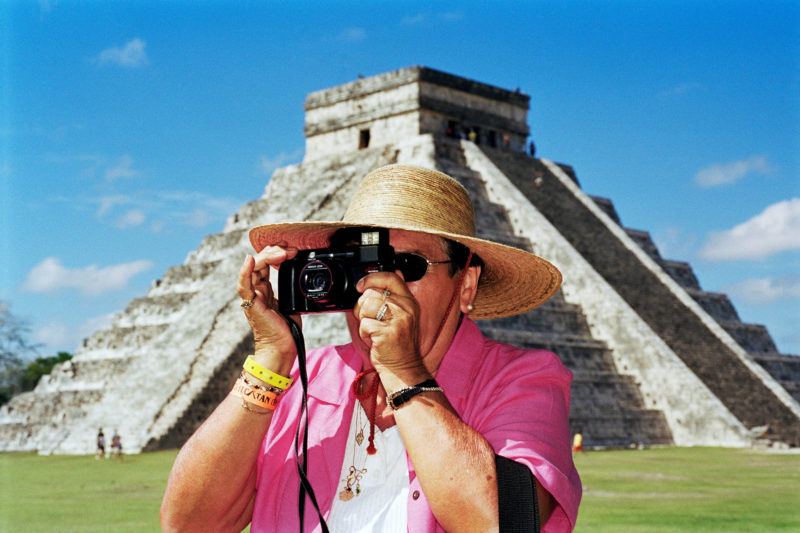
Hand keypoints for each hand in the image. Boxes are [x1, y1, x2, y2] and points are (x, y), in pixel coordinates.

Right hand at [237, 245, 299, 372]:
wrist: (281, 348)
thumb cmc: (286, 330)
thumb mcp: (292, 302)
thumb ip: (291, 288)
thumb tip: (300, 275)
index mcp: (265, 288)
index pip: (267, 262)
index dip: (278, 252)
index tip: (294, 250)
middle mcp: (257, 290)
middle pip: (260, 261)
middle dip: (275, 250)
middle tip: (292, 249)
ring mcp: (252, 296)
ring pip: (253, 267)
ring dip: (267, 256)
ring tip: (282, 253)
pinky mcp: (251, 304)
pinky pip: (243, 285)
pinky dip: (245, 271)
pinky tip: (250, 260)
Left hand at [352, 272, 428, 383]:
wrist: (403, 367)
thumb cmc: (398, 343)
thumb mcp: (403, 314)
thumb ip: (397, 294)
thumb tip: (395, 269)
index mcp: (409, 301)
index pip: (390, 277)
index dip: (372, 278)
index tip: (361, 285)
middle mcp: (405, 308)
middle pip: (372, 293)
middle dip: (362, 306)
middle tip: (369, 319)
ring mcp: (397, 320)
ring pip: (366, 306)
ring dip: (363, 320)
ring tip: (373, 330)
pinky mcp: (387, 332)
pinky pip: (364, 324)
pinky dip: (364, 333)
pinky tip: (373, 339)